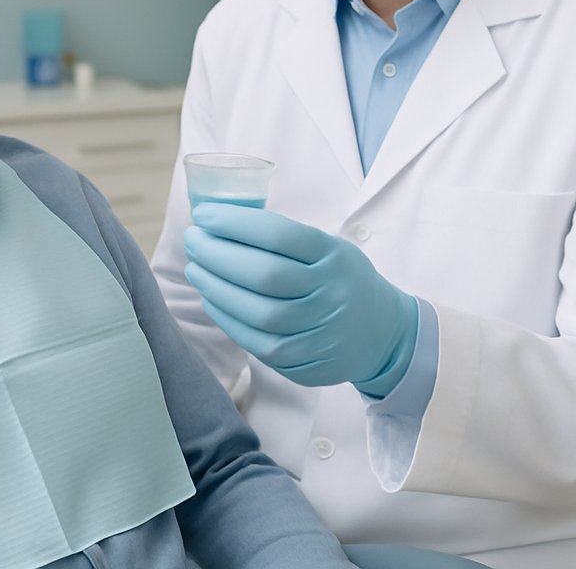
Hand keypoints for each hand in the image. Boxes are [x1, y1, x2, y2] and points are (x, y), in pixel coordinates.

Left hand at [184, 203, 418, 397]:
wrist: (382, 333)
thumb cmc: (339, 279)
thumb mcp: (327, 249)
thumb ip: (284, 239)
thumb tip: (219, 223)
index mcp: (333, 256)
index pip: (279, 234)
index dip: (235, 222)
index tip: (203, 214)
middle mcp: (329, 293)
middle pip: (264, 273)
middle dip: (217, 254)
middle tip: (193, 239)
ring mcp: (319, 331)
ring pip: (258, 312)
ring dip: (216, 288)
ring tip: (196, 268)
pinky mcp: (307, 362)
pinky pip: (258, 343)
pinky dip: (228, 319)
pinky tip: (211, 299)